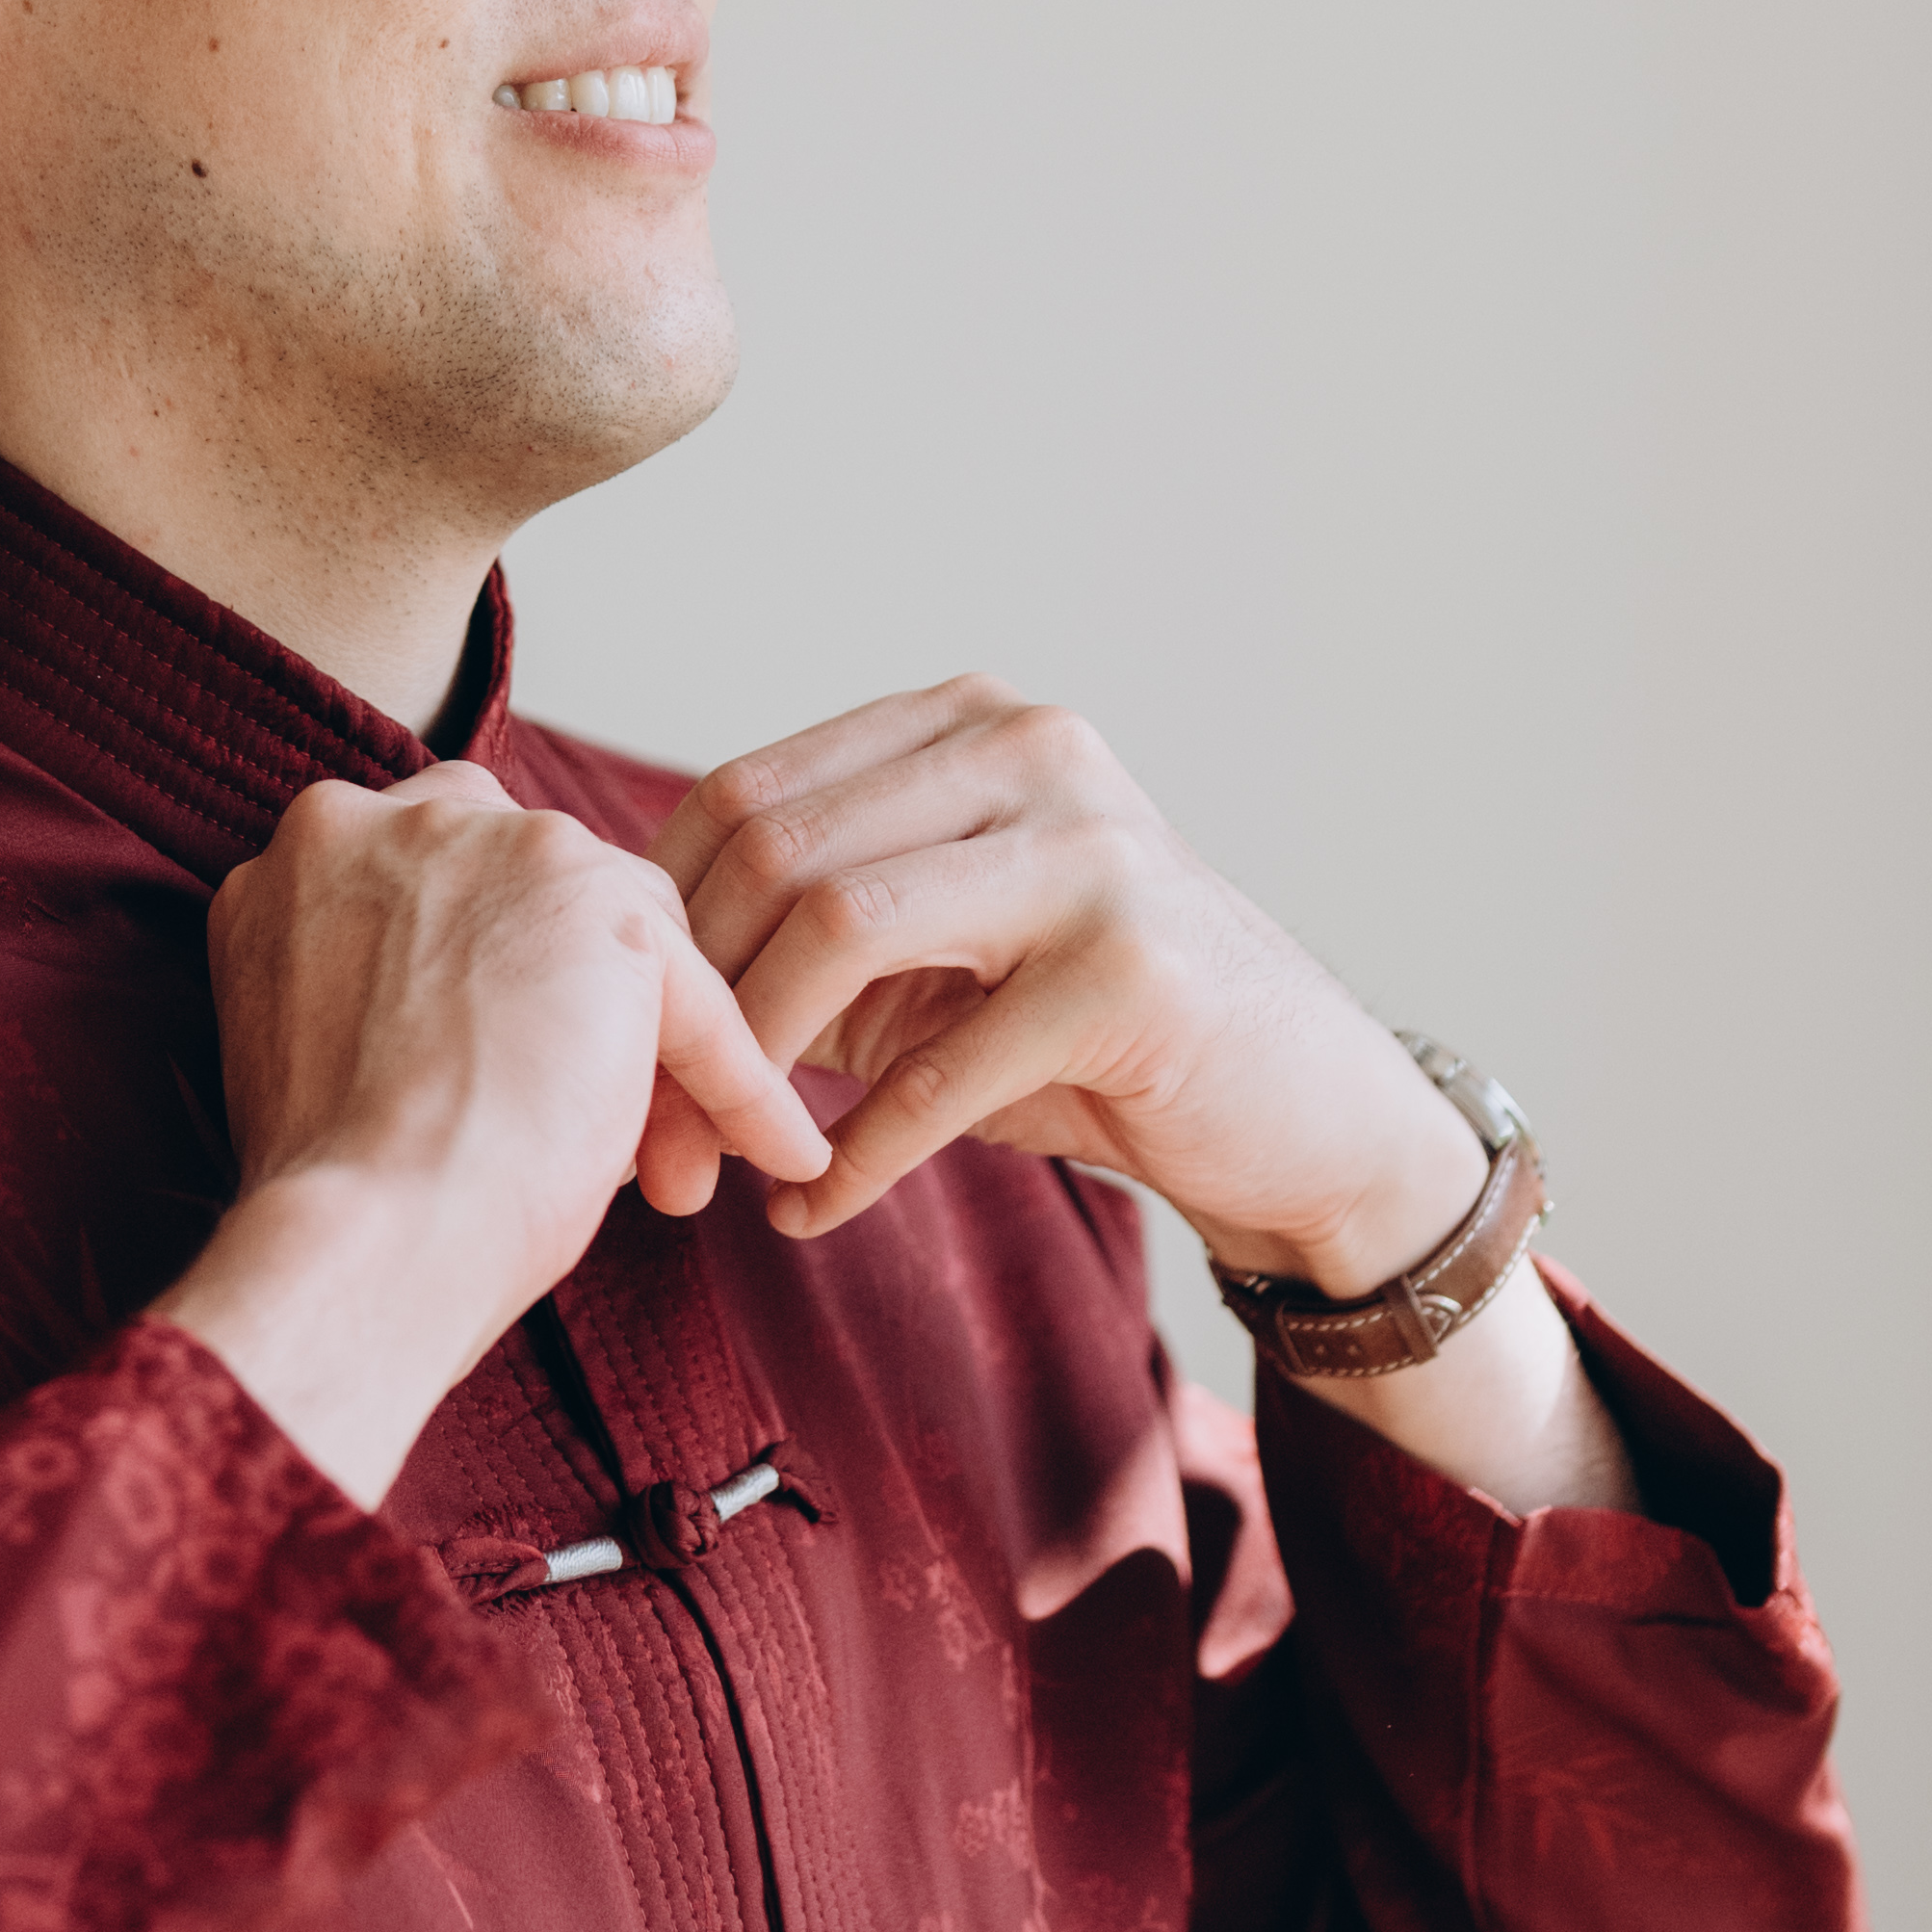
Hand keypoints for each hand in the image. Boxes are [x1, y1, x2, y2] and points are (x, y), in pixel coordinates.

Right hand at [151, 768, 831, 1511]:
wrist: (367, 1234)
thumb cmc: (336, 1190)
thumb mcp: (317, 1044)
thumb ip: (378, 986)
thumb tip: (468, 1026)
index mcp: (308, 853)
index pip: (445, 885)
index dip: (493, 982)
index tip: (513, 1074)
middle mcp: (392, 818)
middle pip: (535, 890)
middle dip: (571, 995)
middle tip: (594, 1118)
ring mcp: (496, 846)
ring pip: (620, 937)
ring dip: (649, 1044)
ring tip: (676, 1156)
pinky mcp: (596, 898)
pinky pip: (697, 999)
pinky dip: (738, 1085)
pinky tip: (773, 1155)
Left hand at [651, 681, 1470, 1274]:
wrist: (1302, 1109)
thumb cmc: (1092, 1029)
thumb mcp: (937, 953)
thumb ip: (807, 933)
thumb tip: (638, 980)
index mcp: (967, 724)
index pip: (747, 794)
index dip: (664, 922)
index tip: (629, 1036)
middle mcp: (1028, 750)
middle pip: (775, 851)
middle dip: (694, 1000)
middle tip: (661, 1126)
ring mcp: (1088, 849)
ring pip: (838, 926)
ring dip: (755, 1065)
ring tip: (726, 1161)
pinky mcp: (1131, 969)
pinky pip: (937, 1070)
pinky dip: (853, 1155)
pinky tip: (812, 1207)